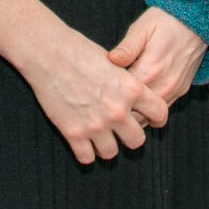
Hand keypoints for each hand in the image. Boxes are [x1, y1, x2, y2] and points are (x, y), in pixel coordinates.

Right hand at [20, 26, 171, 164]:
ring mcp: (96, 124)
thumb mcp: (113, 62)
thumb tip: (135, 97)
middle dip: (130, 136)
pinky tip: (81, 141)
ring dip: (106, 145)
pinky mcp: (74, 133)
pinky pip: (87, 158)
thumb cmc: (79, 50)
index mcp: (131, 88)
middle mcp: (117, 110)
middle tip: (120, 129)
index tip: (150, 118)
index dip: (157, 117)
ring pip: (112, 154)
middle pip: (137, 141)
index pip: (160, 113)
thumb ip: (127, 84)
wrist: (48, 53)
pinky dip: (85, 152)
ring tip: (99, 135)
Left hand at [108, 7, 207, 111]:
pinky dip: (149, 109)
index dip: (109, 94)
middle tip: (108, 96)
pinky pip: (161, 109)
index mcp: (149, 70)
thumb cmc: (167, 20)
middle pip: (134, 113)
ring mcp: (174, 90)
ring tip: (122, 98)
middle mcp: (163, 85)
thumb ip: (126, 48)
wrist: (198, 20)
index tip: (101, 87)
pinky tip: (139, 96)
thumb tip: (110, 60)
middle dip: (120, 108)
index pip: (122, 96)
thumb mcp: (142, 28)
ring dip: (135, 112)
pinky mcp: (181, 91)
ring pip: (149, 117)